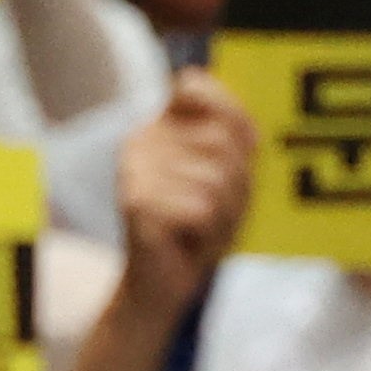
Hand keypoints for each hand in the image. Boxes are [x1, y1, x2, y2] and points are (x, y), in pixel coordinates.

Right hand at [111, 72, 258, 320]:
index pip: (196, 85)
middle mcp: (139, 139)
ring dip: (225, 212)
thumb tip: (234, 125)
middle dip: (235, 182)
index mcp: (159, 124)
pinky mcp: (134, 202)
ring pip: (214, 177)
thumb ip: (233, 132)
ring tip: (205, 228)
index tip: (237, 153)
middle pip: (219, 139)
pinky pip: (200, 208)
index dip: (230, 118)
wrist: (161, 285)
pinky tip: (189, 241)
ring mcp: (133, 170)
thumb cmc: (200, 226)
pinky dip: (208, 232)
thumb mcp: (229, 172)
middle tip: (218, 209)